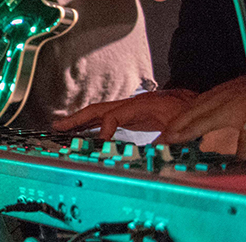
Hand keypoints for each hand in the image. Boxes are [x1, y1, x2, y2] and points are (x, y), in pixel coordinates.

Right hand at [52, 88, 196, 136]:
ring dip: (81, 121)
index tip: (101, 145)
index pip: (112, 116)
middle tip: (57, 126)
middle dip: (76, 118)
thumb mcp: (179, 124)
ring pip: (100, 113)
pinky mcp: (132, 115)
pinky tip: (86, 133)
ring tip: (63, 129)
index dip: (104, 130)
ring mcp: (129, 109)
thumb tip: (151, 154)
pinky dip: (94, 125)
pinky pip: (108, 119)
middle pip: (97, 110)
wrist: (197, 101)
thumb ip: (164, 138)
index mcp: (139, 105)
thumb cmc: (189, 110)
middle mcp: (131, 104)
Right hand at [160, 75, 245, 156]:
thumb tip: (237, 159)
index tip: (168, 142)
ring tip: (174, 127)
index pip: (199, 124)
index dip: (182, 133)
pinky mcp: (234, 84)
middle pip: (192, 111)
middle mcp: (224, 97)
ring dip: (183, 115)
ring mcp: (228, 89)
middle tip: (163, 137)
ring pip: (198, 102)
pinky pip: (207, 96)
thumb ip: (244, 145)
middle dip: (175, 124)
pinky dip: (196, 105)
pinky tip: (196, 110)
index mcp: (230, 109)